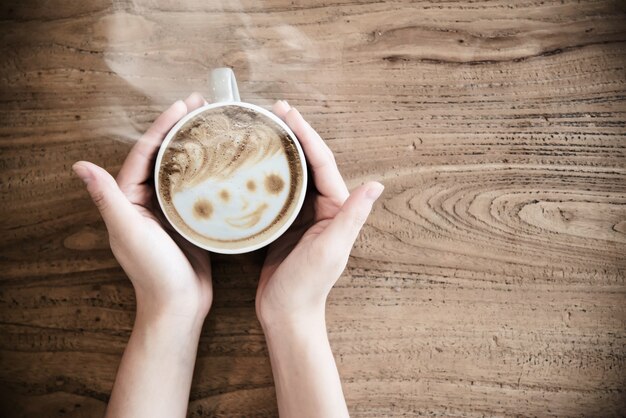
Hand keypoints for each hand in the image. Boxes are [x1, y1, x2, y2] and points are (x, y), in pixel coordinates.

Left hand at [72, 93, 212, 322]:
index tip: (183, 105)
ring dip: (195, 144)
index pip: (144, 153)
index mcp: (128, 199)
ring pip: (181, 168)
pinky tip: (224, 159)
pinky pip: (196, 187)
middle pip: (163, 155)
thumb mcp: (128, 232)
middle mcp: (146, 200)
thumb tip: (79, 166)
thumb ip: (108, 198)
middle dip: (180, 128)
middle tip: (202, 106)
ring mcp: (169, 209)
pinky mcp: (189, 219)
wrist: (180, 306)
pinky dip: (208, 170)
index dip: (161, 126)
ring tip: (214, 124)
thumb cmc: (154, 272)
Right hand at [256, 101, 383, 325]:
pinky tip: (253, 160)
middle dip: (294, 133)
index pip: (323, 162)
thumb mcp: (331, 250)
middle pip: (309, 161)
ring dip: (281, 148)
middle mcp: (322, 207)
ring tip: (262, 126)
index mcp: (336, 209)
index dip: (307, 134)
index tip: (287, 112)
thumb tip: (376, 185)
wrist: (285, 314)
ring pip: (292, 172)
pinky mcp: (283, 222)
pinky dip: (267, 171)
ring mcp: (302, 214)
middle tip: (272, 110)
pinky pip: (277, 189)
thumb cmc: (307, 286)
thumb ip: (351, 218)